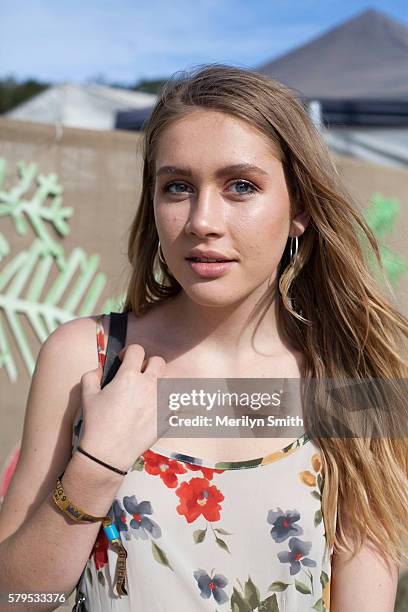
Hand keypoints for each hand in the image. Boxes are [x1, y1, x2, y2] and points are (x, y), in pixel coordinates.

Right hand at [79, 344, 166, 471]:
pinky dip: (173, 406)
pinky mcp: (167, 417)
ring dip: (162, 384)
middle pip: (159, 362)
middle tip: (141, 375)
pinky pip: (178, 406)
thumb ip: (92, 376)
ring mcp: (160, 401)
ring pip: (170, 382)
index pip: (137, 350)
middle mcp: (148, 385)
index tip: (125, 360)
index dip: (130, 353)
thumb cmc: (96, 423)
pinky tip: (163, 411)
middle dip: (149, 365)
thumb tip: (99, 369)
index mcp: (129, 376)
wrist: (108, 453)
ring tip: (151, 394)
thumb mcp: (87, 395)